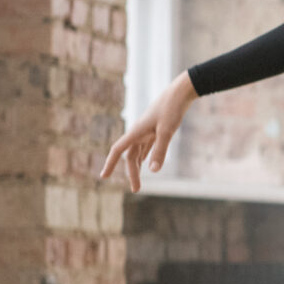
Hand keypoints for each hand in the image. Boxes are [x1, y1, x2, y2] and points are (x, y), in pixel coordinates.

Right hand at [100, 72, 197, 192]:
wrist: (180, 93)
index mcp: (136, 131)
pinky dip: (144, 158)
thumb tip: (153, 171)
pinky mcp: (155, 130)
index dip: (110, 163)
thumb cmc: (172, 109)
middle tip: (136, 190)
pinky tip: (146, 165)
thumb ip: (160, 151)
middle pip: (130, 156)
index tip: (103, 176)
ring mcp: (146, 132)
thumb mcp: (167, 131)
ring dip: (137, 167)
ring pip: (137, 153)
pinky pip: (146, 148)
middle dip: (131, 173)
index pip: (118, 150)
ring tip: (138, 182)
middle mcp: (138, 132)